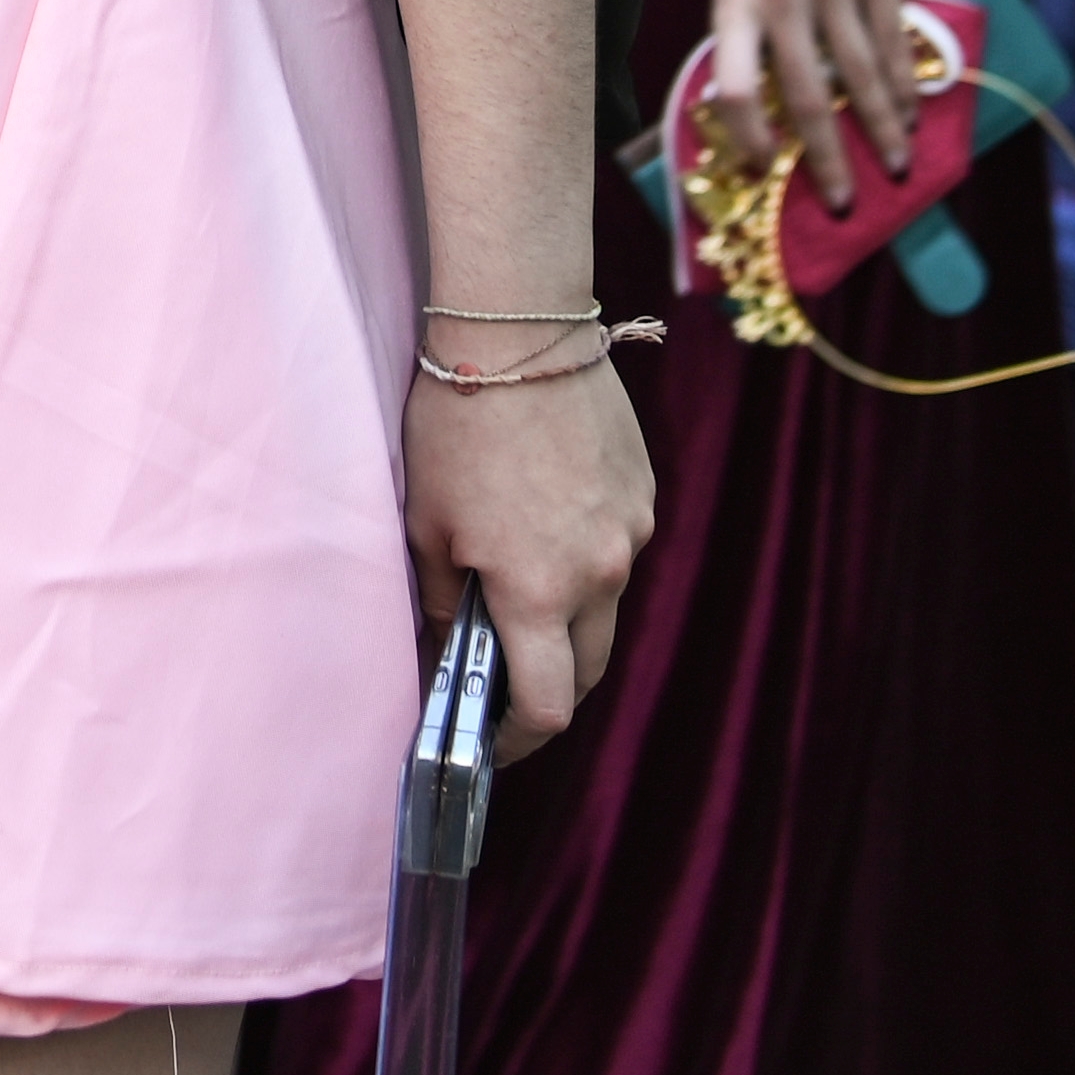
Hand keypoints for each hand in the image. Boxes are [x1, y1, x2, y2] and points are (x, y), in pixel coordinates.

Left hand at [402, 342, 654, 758]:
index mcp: (539, 592)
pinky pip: (619, 553)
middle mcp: (600, 573)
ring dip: (569, 622)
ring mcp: (632, 533)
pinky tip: (544, 524)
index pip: (546, 707)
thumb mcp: (429, 523)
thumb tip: (446, 652)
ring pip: (608, 611)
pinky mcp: (645, 495)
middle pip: (588, 672)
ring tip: (519, 590)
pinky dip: (586, 563)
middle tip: (503, 684)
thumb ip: (445, 601)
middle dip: (548, 690)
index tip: (490, 742)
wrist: (522, 331)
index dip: (516, 740)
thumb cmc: (457, 424)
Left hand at [703, 0, 944, 210]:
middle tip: (839, 202)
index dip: (748, 141)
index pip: (728, 87)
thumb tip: (779, 103)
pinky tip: (915, 112)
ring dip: (878, 131)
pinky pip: (893, 42)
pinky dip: (906, 87)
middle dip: (822, 159)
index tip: (767, 176)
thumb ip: (760, 22)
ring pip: (857, 77)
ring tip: (893, 164)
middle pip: (800, 97)